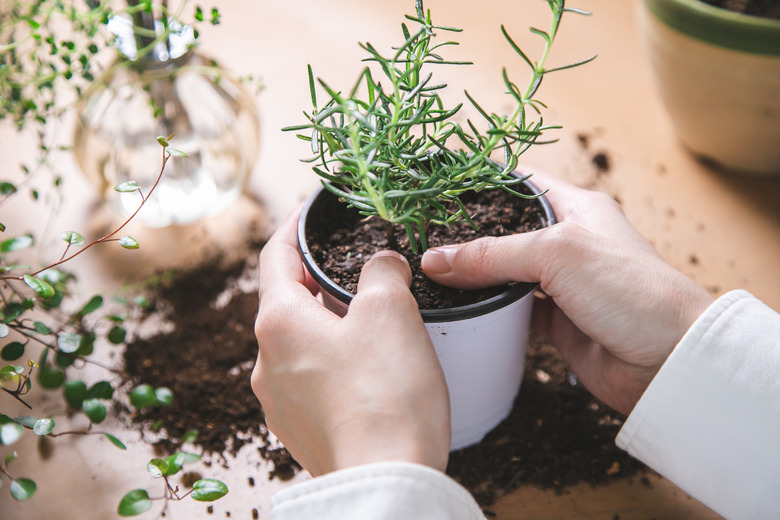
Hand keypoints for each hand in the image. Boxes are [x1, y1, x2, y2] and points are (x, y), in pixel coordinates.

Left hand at [252, 209, 450, 475]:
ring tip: (372, 321)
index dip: (293, 228)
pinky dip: (335, 363)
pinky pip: (313, 381)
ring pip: (302, 344)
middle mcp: (267, 363)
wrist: (386, 481)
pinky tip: (370, 370)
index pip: (275, 257)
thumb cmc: (386, 392)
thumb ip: (382, 271)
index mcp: (278, 323)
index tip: (310, 212)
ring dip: (330, 325)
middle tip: (357, 267)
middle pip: (288, 303)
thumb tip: (381, 263)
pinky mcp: (300, 432)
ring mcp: (279, 403)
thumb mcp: (391, 311)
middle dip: (320, 281)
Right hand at [421, 169, 713, 414]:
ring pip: (505, 273)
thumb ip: (493, 255)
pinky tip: (460, 308)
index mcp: (575, 208)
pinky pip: (511, 310)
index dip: (481, 181)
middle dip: (467, 233)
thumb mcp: (557, 254)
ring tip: (429, 270)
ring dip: (474, 275)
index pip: (520, 182)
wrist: (669, 362)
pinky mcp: (556, 322)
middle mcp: (567, 242)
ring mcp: (561, 284)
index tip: (439, 185)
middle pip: (506, 230)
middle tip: (423, 234)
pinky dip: (487, 310)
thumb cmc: (630, 290)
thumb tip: (435, 260)